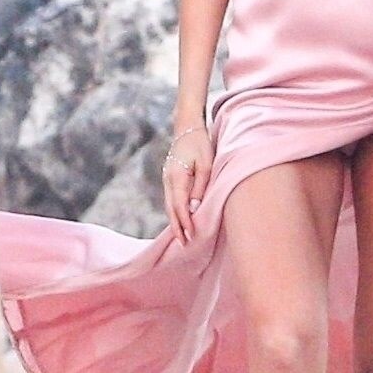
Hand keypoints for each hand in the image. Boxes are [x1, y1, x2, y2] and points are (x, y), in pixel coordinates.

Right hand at [162, 126, 212, 244]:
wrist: (187, 128)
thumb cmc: (200, 144)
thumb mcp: (206, 164)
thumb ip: (200, 187)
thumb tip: (194, 208)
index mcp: (177, 176)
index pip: (180, 205)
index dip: (185, 222)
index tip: (191, 235)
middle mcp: (168, 179)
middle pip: (171, 208)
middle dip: (177, 227)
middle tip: (184, 244)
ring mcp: (166, 179)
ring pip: (169, 205)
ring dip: (175, 221)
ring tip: (182, 237)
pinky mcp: (169, 178)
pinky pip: (171, 199)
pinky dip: (175, 211)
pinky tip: (180, 220)